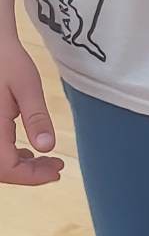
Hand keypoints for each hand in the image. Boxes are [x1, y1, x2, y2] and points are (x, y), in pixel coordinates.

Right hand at [0, 34, 61, 185]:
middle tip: (56, 168)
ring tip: (47, 161)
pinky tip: (27, 151)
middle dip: (28, 174)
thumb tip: (47, 147)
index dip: (33, 176)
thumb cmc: (6, 58)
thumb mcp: (26, 86)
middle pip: (1, 169)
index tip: (57, 172)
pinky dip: (9, 155)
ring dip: (19, 166)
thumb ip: (36, 117)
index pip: (8, 168)